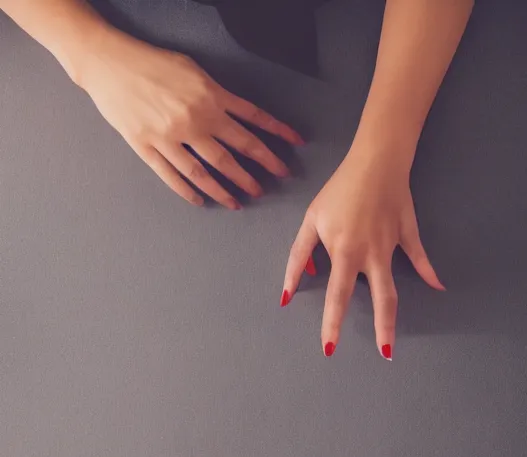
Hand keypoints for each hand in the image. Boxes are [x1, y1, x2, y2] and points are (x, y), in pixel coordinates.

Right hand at [78, 29, 303, 208]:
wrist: (109, 64)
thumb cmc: (151, 63)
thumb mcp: (192, 70)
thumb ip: (216, 94)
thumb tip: (238, 116)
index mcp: (209, 97)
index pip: (253, 119)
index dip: (277, 133)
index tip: (295, 146)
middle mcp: (195, 120)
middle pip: (236, 151)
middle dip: (259, 169)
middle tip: (274, 182)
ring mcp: (171, 137)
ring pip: (207, 171)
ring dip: (228, 188)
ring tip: (240, 201)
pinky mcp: (148, 148)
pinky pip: (174, 177)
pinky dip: (190, 192)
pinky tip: (202, 201)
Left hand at [281, 148, 443, 357]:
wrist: (375, 159)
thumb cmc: (338, 191)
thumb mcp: (311, 221)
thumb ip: (299, 258)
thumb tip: (289, 293)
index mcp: (344, 252)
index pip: (337, 296)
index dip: (332, 324)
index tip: (330, 348)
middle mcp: (370, 255)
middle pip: (378, 299)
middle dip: (380, 328)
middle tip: (382, 355)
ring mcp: (392, 247)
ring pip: (395, 288)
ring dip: (395, 317)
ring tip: (394, 342)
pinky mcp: (408, 235)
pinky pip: (419, 256)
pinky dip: (428, 271)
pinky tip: (438, 286)